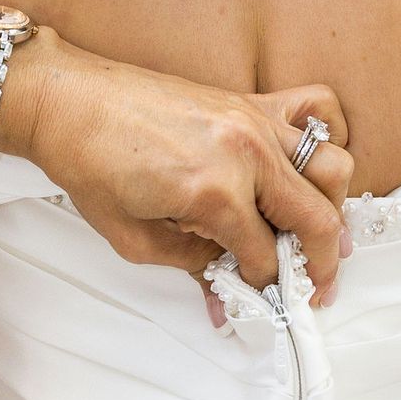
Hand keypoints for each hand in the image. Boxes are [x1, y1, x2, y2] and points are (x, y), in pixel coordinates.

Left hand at [1, 38, 353, 300]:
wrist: (68, 102)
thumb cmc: (89, 164)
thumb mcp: (134, 239)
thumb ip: (192, 266)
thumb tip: (225, 297)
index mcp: (213, 194)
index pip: (265, 256)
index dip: (265, 286)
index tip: (261, 300)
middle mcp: (244, 154)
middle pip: (315, 217)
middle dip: (321, 262)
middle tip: (315, 287)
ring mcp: (252, 121)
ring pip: (332, 166)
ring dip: (333, 207)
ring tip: (318, 232)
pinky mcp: (248, 99)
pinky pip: (316, 108)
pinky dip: (330, 136)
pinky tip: (313, 165)